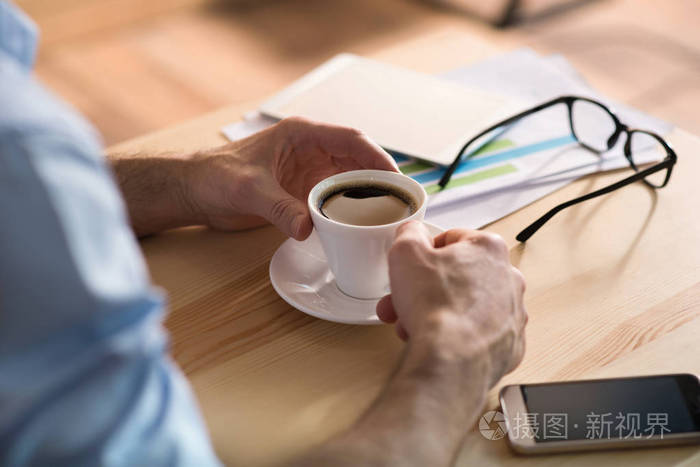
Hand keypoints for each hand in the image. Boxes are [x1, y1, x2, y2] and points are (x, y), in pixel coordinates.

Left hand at [185, 117, 397, 239]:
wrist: (195, 191)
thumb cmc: (215, 176)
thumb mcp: (247, 189)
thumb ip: (278, 207)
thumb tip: (307, 228)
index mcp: (301, 135)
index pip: (351, 139)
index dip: (377, 156)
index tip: (396, 177)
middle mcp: (310, 150)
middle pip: (357, 159)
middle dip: (380, 178)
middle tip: (401, 201)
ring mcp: (308, 172)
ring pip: (350, 179)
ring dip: (368, 194)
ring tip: (388, 214)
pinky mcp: (302, 192)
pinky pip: (335, 197)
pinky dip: (350, 208)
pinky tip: (360, 224)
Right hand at [376, 221, 526, 386]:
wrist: (452, 360)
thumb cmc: (436, 307)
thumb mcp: (405, 252)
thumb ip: (409, 233)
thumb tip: (413, 232)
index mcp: (489, 248)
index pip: (449, 239)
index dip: (422, 254)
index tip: (410, 269)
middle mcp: (509, 278)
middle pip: (457, 276)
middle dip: (424, 289)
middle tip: (403, 301)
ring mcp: (512, 313)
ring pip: (465, 305)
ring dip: (436, 312)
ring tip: (412, 325)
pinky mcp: (508, 344)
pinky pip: (477, 333)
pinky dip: (456, 336)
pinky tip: (436, 341)